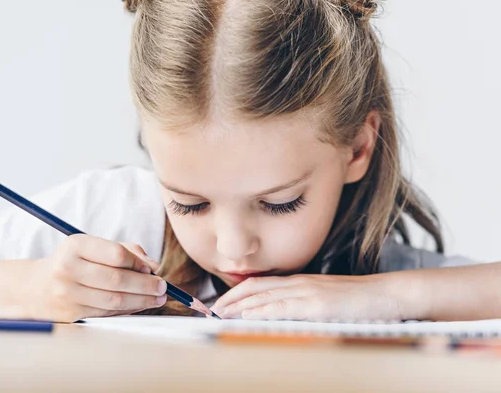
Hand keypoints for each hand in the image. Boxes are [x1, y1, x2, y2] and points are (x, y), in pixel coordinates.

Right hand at [27, 235, 166, 322]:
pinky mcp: (70, 313)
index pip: (116, 255)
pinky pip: (107, 312)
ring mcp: (67, 293)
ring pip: (114, 300)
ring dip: (142, 301)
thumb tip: (152, 266)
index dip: (139, 263)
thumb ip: (125, 251)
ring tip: (158, 298)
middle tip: (163, 287)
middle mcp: (68, 269)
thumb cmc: (73, 262)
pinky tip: (141, 305)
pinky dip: (128, 309)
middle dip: (146, 285)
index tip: (153, 269)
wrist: (35, 287)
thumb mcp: (93, 247)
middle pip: (117, 280)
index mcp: (75, 246)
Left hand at [211, 274, 403, 320]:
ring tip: (220, 315)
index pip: (260, 284)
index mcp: (299, 281)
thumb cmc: (358, 300)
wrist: (386, 294)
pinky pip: (284, 308)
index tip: (220, 304)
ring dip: (239, 306)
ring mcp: (308, 293)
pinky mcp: (318, 305)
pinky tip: (248, 317)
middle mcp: (299, 283)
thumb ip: (302, 302)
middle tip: (211, 311)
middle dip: (230, 299)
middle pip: (255, 288)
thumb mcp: (324, 297)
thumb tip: (281, 313)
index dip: (236, 292)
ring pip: (264, 297)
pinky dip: (262, 312)